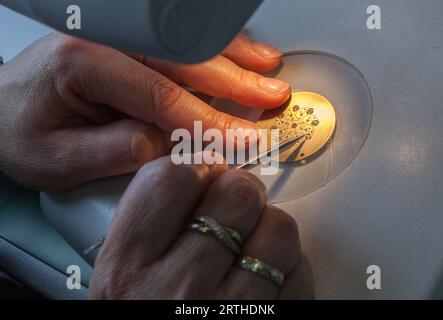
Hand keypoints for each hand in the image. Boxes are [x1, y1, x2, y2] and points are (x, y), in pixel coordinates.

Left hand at [0, 32, 289, 190]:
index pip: (160, 95)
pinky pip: (178, 43)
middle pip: (184, 60)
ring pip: (187, 43)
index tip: (242, 138)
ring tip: (268, 68)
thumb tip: (168, 146)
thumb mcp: (56, 159)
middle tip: (272, 97)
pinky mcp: (127, 47)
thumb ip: (114, 152)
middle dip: (234, 82)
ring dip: (232, 56)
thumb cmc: (17, 133)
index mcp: (82, 63)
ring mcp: (117, 39)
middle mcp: (103, 41)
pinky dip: (214, 48)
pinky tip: (238, 53)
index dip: (207, 120)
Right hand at [90, 157, 312, 298]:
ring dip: (270, 230)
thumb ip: (146, 227)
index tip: (200, 180)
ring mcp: (232, 314)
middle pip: (235, 192)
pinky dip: (290, 267)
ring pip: (279, 227)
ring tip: (252, 248)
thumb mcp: (120, 283)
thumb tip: (195, 176)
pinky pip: (301, 270)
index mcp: (127, 271)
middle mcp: (176, 290)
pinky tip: (266, 282)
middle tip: (233, 207)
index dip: (193, 171)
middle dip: (239, 192)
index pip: (169, 178)